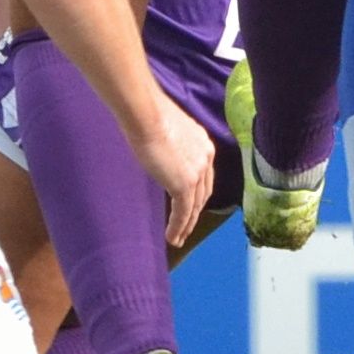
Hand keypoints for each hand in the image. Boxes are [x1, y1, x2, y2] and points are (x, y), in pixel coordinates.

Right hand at [132, 107, 215, 243]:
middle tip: (186, 228)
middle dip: (194, 212)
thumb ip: (171, 146)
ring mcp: (197, 172)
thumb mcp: (167, 131)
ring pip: (195, 206)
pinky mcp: (185, 184)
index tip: (189, 205)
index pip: (204, 175)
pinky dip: (179, 227)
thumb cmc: (149, 115)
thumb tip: (161, 152)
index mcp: (203, 144)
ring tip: (178, 238)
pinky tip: (172, 237)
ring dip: (187, 225)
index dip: (197, 193)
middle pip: (203, 193)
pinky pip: (183, 212)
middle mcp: (206, 158)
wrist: (147, 114)